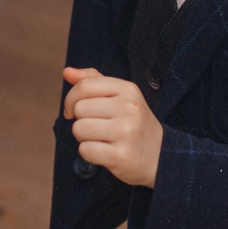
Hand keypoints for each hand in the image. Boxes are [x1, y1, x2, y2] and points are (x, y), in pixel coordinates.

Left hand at [63, 67, 160, 186]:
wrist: (161, 156)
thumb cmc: (134, 124)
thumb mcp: (121, 97)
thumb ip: (94, 81)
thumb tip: (67, 72)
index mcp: (128, 90)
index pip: (85, 86)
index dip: (71, 98)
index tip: (73, 110)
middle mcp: (129, 108)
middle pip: (79, 109)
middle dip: (81, 120)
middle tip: (97, 128)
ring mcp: (126, 132)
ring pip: (79, 129)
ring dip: (84, 138)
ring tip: (102, 140)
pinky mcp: (120, 155)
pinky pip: (85, 150)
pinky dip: (89, 154)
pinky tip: (105, 153)